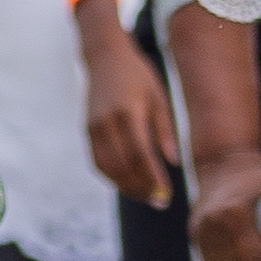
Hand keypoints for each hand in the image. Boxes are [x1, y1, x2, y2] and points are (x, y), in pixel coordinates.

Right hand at [80, 18, 181, 204]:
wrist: (105, 58)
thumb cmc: (138, 76)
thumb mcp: (159, 98)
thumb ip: (165, 130)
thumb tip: (173, 161)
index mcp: (129, 112)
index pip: (141, 155)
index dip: (153, 179)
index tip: (166, 194)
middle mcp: (107, 122)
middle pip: (123, 166)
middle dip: (141, 188)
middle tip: (160, 202)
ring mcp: (94, 128)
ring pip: (108, 168)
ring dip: (126, 187)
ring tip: (146, 196)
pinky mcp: (87, 131)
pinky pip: (98, 162)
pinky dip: (112, 177)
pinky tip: (128, 184)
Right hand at [189, 144, 260, 260]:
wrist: (224, 161)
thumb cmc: (257, 180)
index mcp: (234, 212)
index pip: (251, 257)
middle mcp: (211, 221)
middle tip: (259, 242)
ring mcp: (199, 228)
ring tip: (245, 243)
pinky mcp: (193, 232)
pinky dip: (222, 259)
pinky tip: (232, 244)